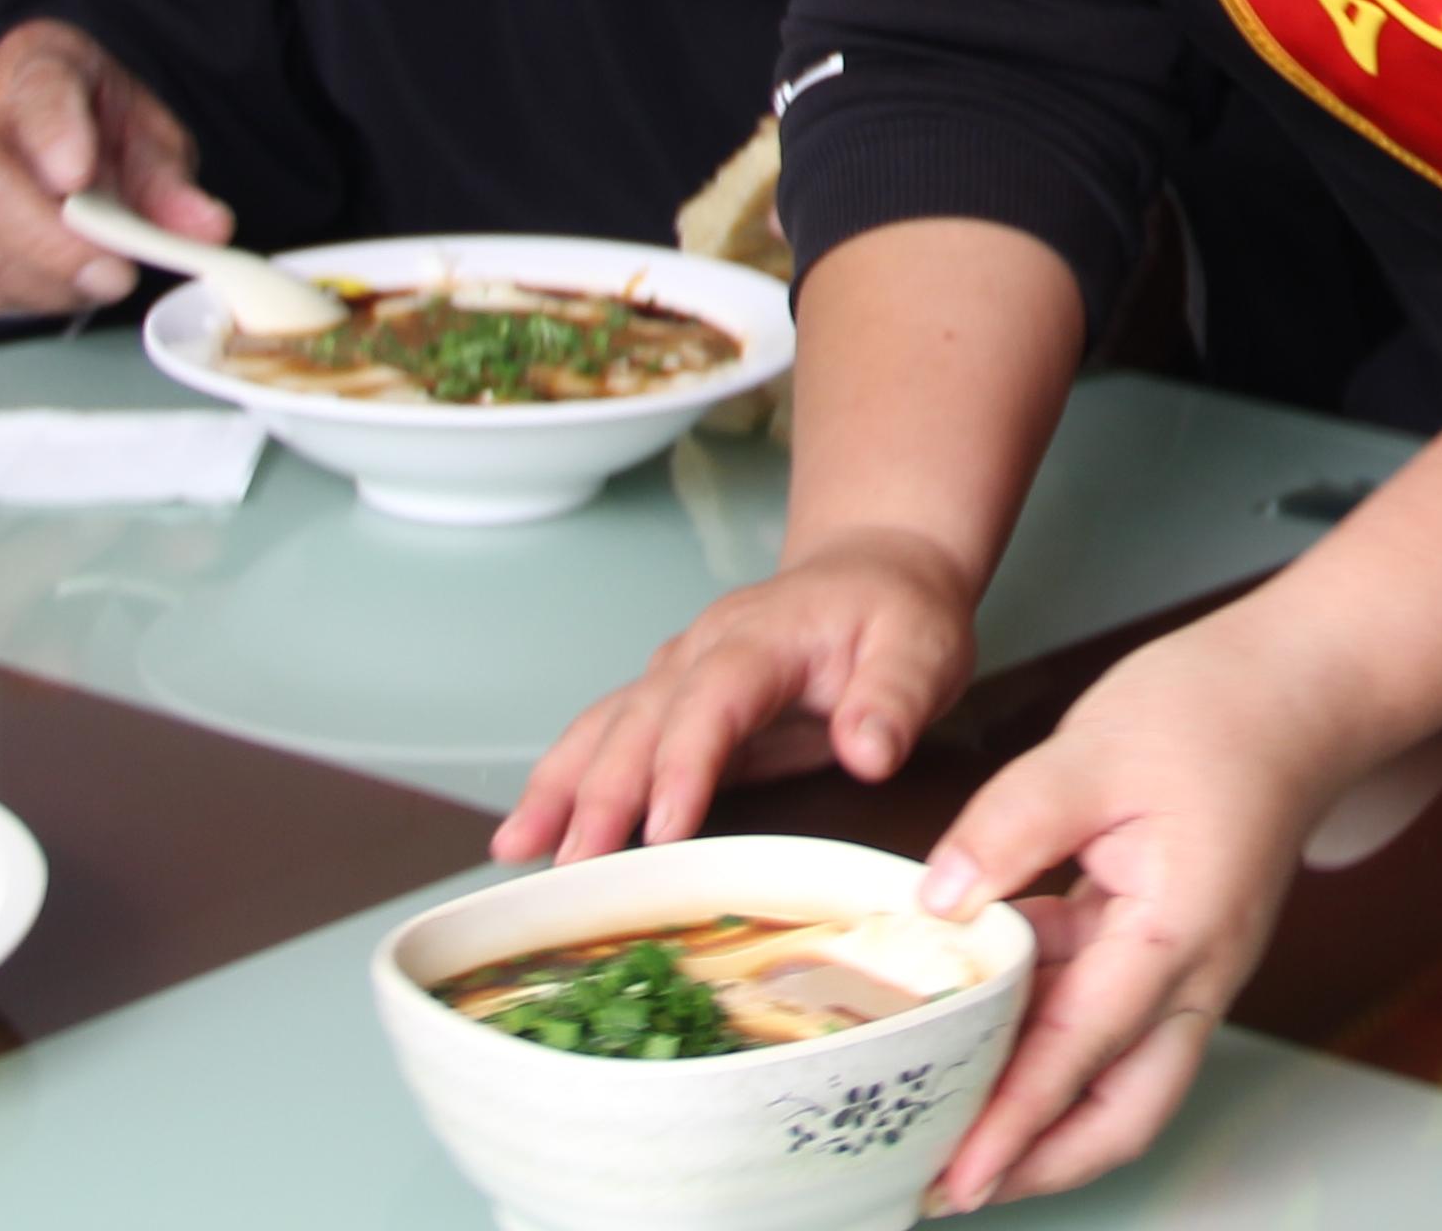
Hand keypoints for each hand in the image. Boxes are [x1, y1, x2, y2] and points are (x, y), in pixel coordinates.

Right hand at [0, 20, 225, 316]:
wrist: (21, 123)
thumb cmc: (83, 122)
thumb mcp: (142, 131)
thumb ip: (171, 180)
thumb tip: (206, 229)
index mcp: (34, 67)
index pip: (37, 93)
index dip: (54, 134)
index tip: (78, 176)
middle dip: (54, 244)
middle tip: (115, 275)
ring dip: (45, 282)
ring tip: (99, 282)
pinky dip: (18, 297)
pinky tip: (57, 287)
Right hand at [494, 530, 978, 864]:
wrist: (874, 571)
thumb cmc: (896, 613)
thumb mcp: (922, 646)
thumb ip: (895, 696)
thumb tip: (869, 752)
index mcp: (762, 636)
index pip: (713, 698)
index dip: (683, 762)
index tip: (663, 828)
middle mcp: (702, 651)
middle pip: (640, 720)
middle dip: (602, 795)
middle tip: (575, 870)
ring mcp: (677, 675)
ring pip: (605, 728)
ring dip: (560, 790)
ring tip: (519, 851)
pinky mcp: (670, 705)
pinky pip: (604, 739)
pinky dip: (560, 783)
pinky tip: (524, 833)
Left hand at [909, 620, 1355, 1212]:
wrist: (1302, 683)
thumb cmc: (1220, 710)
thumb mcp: (1094, 752)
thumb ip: (1008, 829)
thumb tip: (938, 902)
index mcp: (1178, 936)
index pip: (1081, 1058)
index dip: (1011, 1127)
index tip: (953, 1180)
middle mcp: (1194, 972)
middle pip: (1122, 1113)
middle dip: (1038, 1162)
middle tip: (948, 1181)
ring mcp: (1187, 963)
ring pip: (1112, 1070)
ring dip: (1036, 1097)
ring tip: (944, 1103)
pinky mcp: (1169, 941)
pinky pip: (1104, 1009)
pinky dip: (1044, 1025)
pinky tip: (979, 999)